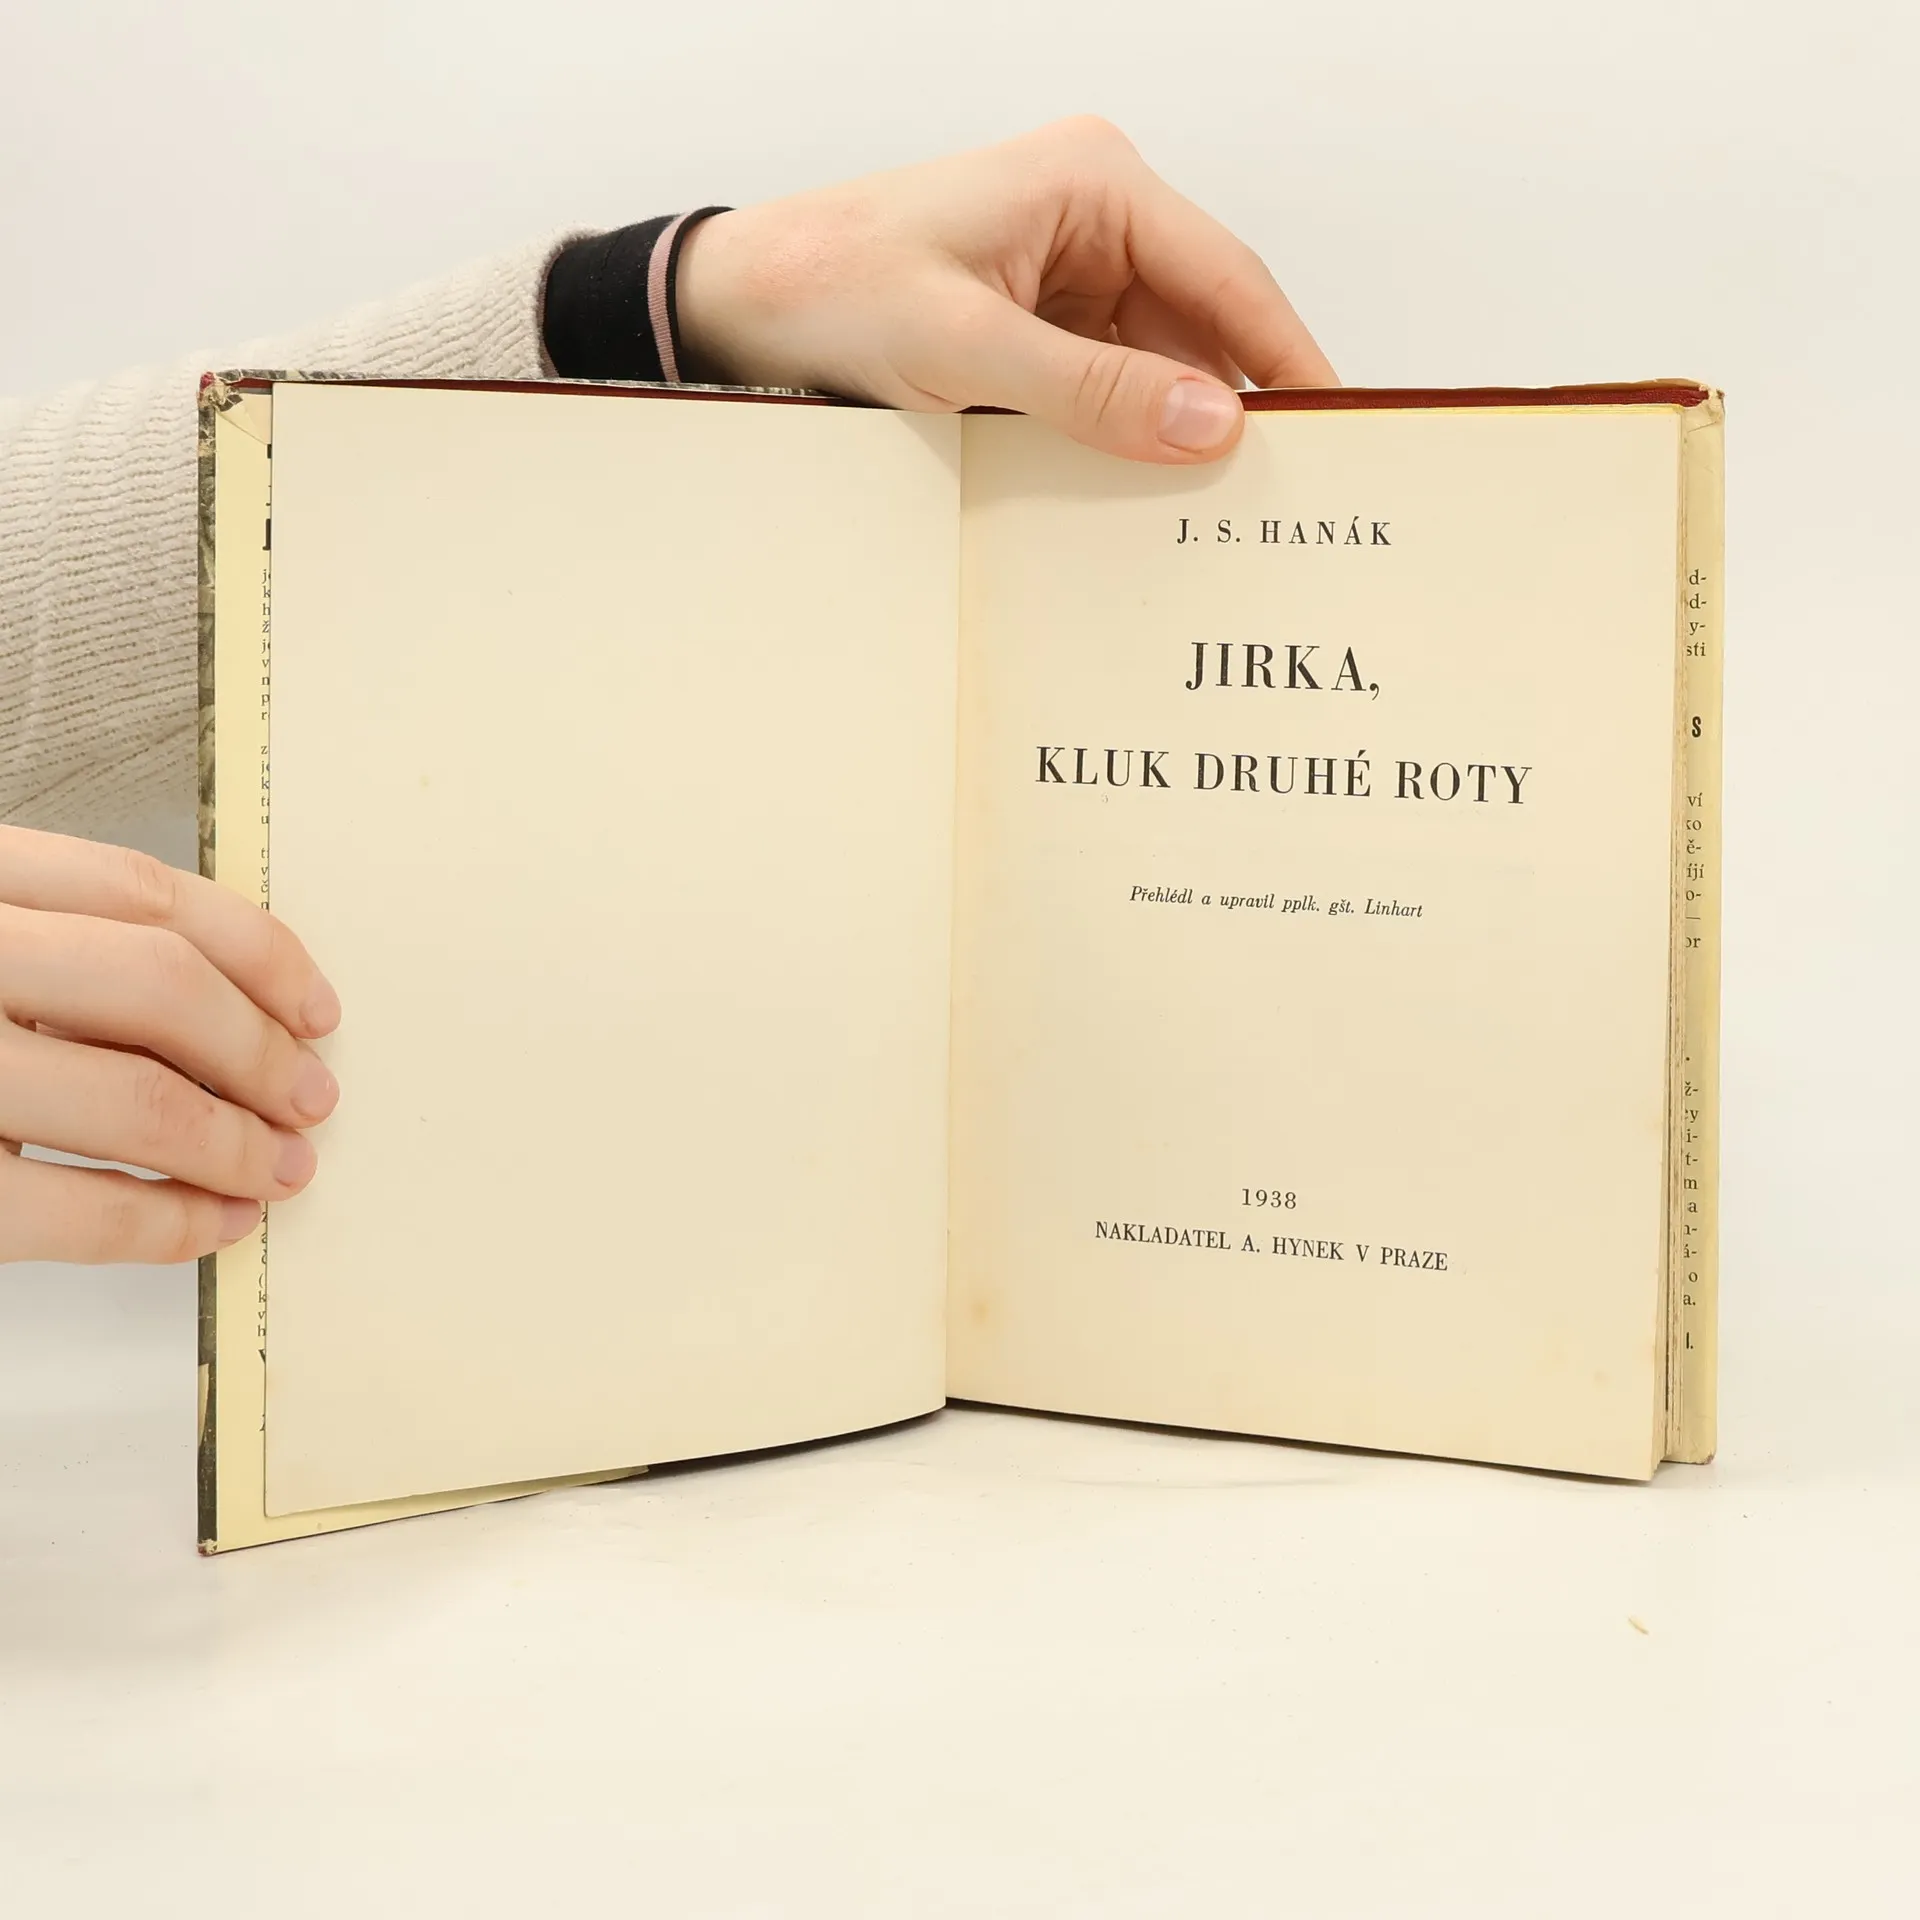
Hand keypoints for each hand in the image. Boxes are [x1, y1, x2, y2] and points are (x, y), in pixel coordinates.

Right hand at [0, 827, 339, 1264]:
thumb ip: (48, 945)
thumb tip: (225, 1009)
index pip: (141, 890)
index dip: (257, 952)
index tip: (315, 1007)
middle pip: (159, 986)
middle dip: (261, 1051)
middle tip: (312, 1100)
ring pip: (136, 1096)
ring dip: (237, 1143)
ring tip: (280, 1171)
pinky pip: (82, 1208)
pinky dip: (173, 1224)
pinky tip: (214, 1228)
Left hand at [676, 116, 1336, 465]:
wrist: (740, 302)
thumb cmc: (832, 290)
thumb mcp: (965, 347)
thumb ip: (1091, 388)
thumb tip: (1207, 426)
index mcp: (1093, 183)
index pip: (1226, 277)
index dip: (1286, 359)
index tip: (1337, 432)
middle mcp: (1093, 214)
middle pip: (1201, 320)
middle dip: (1234, 404)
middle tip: (1283, 495)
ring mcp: (1066, 267)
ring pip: (1158, 356)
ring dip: (1175, 426)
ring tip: (1217, 509)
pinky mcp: (1037, 316)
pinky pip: (1108, 376)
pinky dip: (1125, 428)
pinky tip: (1140, 488)